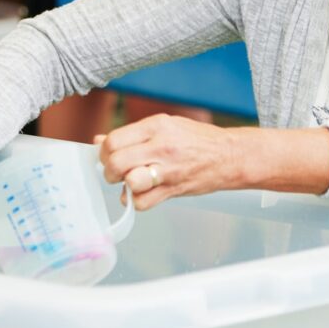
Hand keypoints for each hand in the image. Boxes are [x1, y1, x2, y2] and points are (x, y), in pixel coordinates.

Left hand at [96, 113, 239, 210]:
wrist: (230, 155)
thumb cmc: (197, 139)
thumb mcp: (165, 125)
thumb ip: (132, 134)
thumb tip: (99, 140)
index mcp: (156, 125)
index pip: (114, 140)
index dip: (104, 152)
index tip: (107, 156)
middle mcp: (161, 146)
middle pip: (117, 161)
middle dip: (109, 171)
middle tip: (114, 172)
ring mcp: (169, 169)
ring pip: (130, 182)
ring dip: (123, 186)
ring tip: (129, 183)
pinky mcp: (174, 189)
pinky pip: (143, 202)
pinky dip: (137, 201)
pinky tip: (142, 194)